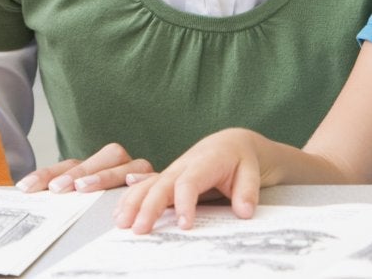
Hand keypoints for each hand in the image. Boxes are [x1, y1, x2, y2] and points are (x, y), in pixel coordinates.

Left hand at [15, 143, 153, 193]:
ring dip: (102, 175)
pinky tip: (131, 184)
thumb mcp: (92, 200)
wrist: (176, 189)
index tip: (26, 186)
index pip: (72, 163)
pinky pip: (152, 178)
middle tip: (57, 188)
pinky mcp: (161, 182)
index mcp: (101, 166)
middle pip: (102, 157)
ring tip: (83, 188)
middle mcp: (122, 164)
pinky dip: (142, 180)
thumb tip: (30, 197)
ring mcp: (142, 172)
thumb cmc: (123, 205)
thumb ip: (71, 197)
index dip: (48, 172)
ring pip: (124, 164)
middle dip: (77, 171)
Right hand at [115, 129, 270, 233]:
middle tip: (138, 229)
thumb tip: (244, 212)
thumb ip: (248, 192)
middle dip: (147, 207)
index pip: (189, 183)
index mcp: (205, 161)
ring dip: (132, 203)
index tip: (183, 225)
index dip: (184, 204)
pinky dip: (130, 198)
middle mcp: (183, 165)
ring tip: (120, 222)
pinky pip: (145, 187)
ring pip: (148, 185)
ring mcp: (172, 171)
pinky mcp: (167, 178)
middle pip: (161, 185)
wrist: (231, 143)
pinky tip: (119, 211)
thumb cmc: (240, 158)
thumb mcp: (252, 172)